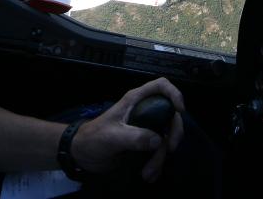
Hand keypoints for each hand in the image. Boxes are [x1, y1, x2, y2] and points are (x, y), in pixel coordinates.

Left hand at [70, 77, 184, 181]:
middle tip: (169, 150)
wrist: (83, 155)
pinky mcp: (144, 143)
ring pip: (165, 137)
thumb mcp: (112, 137)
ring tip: (148, 173)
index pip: (161, 86)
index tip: (180, 110)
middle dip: (173, 134)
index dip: (174, 94)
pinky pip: (158, 151)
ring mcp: (146, 127)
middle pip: (170, 115)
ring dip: (160, 157)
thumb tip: (158, 141)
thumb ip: (134, 137)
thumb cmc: (93, 138)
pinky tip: (150, 175)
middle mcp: (144, 111)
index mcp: (135, 100)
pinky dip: (157, 164)